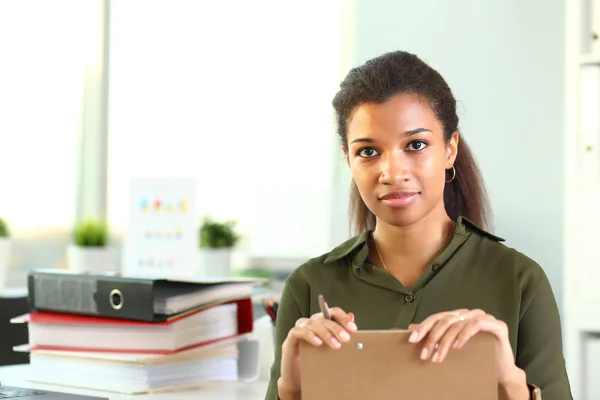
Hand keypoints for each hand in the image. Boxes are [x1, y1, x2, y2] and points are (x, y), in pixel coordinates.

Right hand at [278, 307, 357, 395]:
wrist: (298, 381)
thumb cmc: (316, 363)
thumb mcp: (332, 349)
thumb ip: (340, 334)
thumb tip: (352, 317)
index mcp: (321, 323)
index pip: (332, 313)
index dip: (343, 318)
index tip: (353, 329)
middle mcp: (310, 323)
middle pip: (323, 318)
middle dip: (336, 328)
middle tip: (346, 339)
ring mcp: (299, 330)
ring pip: (311, 323)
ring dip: (325, 333)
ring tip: (335, 345)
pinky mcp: (290, 340)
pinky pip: (297, 332)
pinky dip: (309, 335)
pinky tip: (318, 343)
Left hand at [408, 309, 524, 387]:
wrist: (500, 370)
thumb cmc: (475, 356)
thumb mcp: (451, 345)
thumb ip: (435, 335)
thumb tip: (411, 328)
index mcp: (459, 316)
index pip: (437, 317)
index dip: (424, 327)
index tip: (413, 340)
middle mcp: (470, 314)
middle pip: (446, 321)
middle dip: (433, 338)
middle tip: (425, 355)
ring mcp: (484, 317)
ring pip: (459, 324)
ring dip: (445, 342)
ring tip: (438, 357)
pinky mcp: (497, 325)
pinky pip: (477, 325)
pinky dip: (464, 335)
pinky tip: (457, 346)